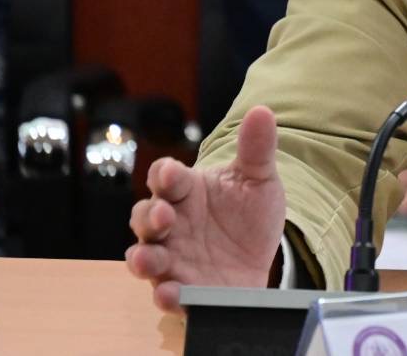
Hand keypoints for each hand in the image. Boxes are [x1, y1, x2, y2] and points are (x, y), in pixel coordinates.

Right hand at [124, 105, 287, 311]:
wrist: (263, 253)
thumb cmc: (249, 211)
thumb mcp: (259, 179)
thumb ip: (257, 149)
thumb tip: (262, 111)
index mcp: (186, 191)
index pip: (164, 177)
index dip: (164, 175)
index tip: (171, 175)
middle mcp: (172, 225)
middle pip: (145, 217)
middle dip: (149, 217)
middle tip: (164, 217)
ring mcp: (174, 258)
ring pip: (146, 257)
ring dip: (143, 259)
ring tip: (147, 259)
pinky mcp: (186, 289)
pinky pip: (168, 294)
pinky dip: (166, 295)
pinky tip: (170, 294)